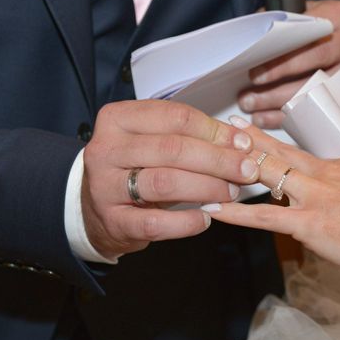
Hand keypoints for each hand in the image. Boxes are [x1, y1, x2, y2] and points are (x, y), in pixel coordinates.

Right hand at [81, 100, 259, 256]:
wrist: (93, 208)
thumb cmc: (133, 168)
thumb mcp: (154, 143)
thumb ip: (191, 139)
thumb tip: (239, 143)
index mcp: (118, 119)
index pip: (175, 117)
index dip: (215, 130)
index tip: (243, 143)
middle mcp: (106, 149)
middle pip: (173, 149)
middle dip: (218, 160)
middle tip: (247, 170)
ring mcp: (105, 187)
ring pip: (165, 182)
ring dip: (207, 188)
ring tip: (231, 192)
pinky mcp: (113, 221)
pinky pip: (156, 222)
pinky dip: (187, 222)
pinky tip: (207, 218)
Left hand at [205, 117, 339, 290]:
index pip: (303, 157)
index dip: (280, 151)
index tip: (267, 144)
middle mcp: (326, 175)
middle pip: (281, 152)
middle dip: (252, 140)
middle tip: (230, 127)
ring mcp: (316, 196)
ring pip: (268, 173)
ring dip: (238, 164)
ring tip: (213, 155)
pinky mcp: (310, 222)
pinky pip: (264, 216)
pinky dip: (236, 213)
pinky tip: (215, 209)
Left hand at [238, 0, 339, 128]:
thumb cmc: (314, 25)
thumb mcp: (301, 13)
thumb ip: (280, 24)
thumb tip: (249, 43)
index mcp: (338, 16)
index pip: (309, 41)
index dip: (282, 62)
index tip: (256, 75)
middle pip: (315, 74)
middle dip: (278, 90)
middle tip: (250, 98)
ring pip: (316, 95)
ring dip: (280, 106)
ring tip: (254, 109)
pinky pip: (319, 109)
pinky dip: (290, 117)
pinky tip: (267, 118)